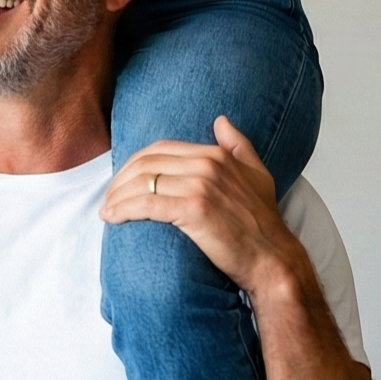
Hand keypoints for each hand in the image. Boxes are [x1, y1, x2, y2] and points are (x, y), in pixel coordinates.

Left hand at [100, 117, 306, 300]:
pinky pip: (147, 204)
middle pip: (146, 163)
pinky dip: (124, 209)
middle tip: (108, 198)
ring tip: (107, 211)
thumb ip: (238, 145)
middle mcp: (207, 164)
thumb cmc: (264, 223)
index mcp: (216, 154)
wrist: (273, 259)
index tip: (122, 182)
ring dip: (117, 196)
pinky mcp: (194, 210)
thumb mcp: (257, 174)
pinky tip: (112, 218)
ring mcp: (201, 186)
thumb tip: (221, 120)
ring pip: (143, 182)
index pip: (160, 149)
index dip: (134, 164)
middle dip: (120, 180)